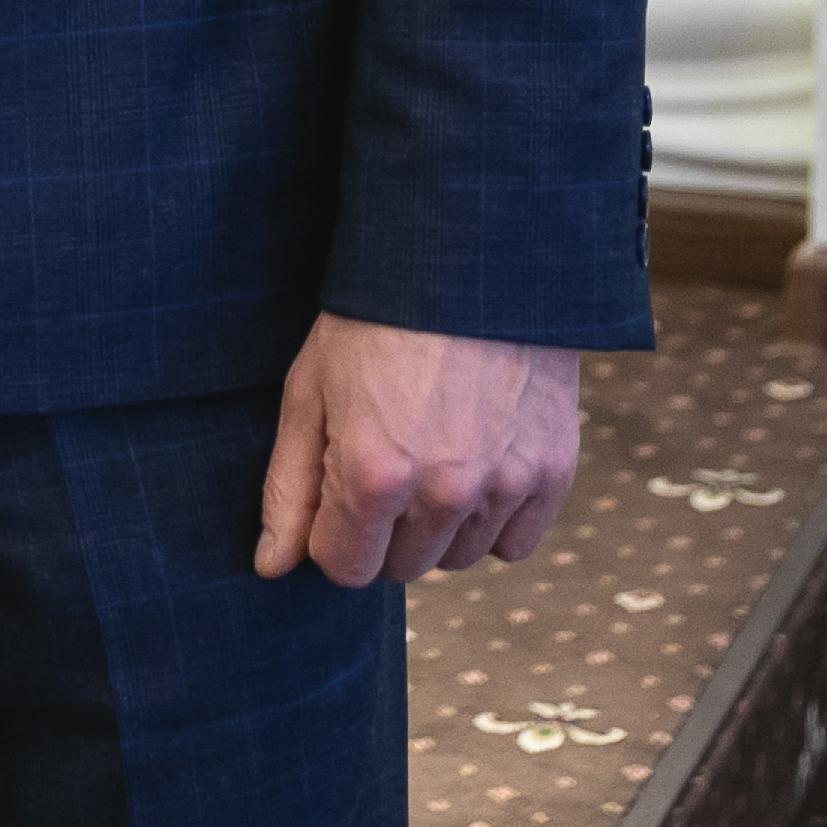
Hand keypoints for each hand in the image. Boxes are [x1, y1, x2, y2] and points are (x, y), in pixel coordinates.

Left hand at [254, 314, 581, 585]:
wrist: (470, 257)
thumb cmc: (375, 319)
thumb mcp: (310, 390)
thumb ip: (290, 487)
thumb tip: (273, 566)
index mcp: (374, 474)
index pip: (346, 568)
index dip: (332, 535)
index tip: (337, 495)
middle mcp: (444, 492)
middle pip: (402, 569)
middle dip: (383, 530)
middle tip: (385, 463)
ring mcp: (505, 484)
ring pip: (458, 558)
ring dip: (438, 527)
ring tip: (431, 455)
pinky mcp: (554, 471)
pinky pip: (515, 544)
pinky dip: (494, 521)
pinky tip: (477, 466)